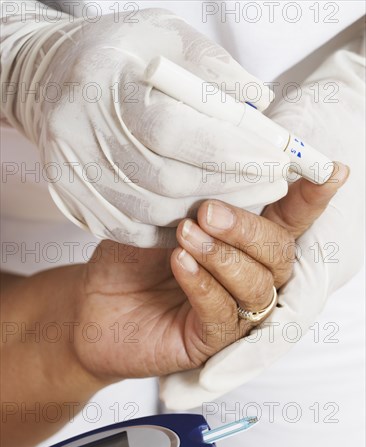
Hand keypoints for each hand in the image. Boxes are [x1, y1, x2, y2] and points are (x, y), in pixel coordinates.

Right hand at [1, 4, 288, 246]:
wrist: (50, 81)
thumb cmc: (118, 56)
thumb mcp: (166, 38)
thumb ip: (213, 71)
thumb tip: (260, 108)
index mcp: (100, 85)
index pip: (173, 130)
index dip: (231, 151)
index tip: (277, 159)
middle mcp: (79, 137)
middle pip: (167, 179)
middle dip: (231, 186)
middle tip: (274, 185)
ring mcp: (74, 177)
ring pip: (154, 212)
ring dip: (210, 211)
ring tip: (248, 200)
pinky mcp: (77, 203)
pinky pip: (136, 231)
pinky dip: (176, 226)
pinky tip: (205, 214)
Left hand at [73, 187, 299, 380]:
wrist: (91, 303)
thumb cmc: (129, 257)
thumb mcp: (160, 216)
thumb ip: (197, 198)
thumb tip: (227, 165)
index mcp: (243, 243)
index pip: (288, 220)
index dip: (310, 198)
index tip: (331, 172)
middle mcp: (247, 277)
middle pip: (280, 254)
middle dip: (249, 230)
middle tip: (209, 211)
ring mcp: (233, 312)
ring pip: (258, 286)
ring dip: (224, 257)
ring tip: (187, 235)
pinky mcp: (210, 340)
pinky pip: (223, 314)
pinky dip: (204, 286)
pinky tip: (180, 264)